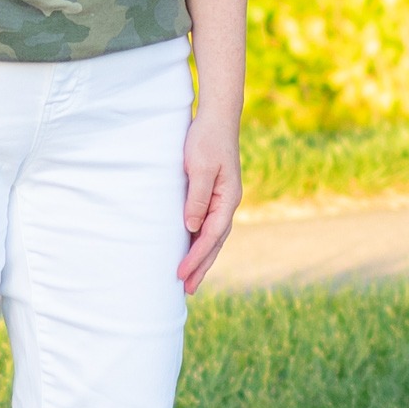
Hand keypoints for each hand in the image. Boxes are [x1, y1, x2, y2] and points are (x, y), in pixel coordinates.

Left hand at [177, 105, 241, 294]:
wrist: (216, 117)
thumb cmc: (206, 139)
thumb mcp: (199, 167)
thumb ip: (196, 198)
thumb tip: (192, 228)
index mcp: (228, 199)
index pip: (211, 236)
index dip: (196, 257)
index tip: (180, 274)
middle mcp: (228, 203)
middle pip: (216, 243)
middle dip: (202, 266)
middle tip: (187, 290)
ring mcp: (223, 199)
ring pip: (213, 236)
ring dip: (202, 257)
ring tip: (189, 279)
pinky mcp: (215, 194)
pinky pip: (209, 224)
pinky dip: (201, 241)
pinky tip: (191, 248)